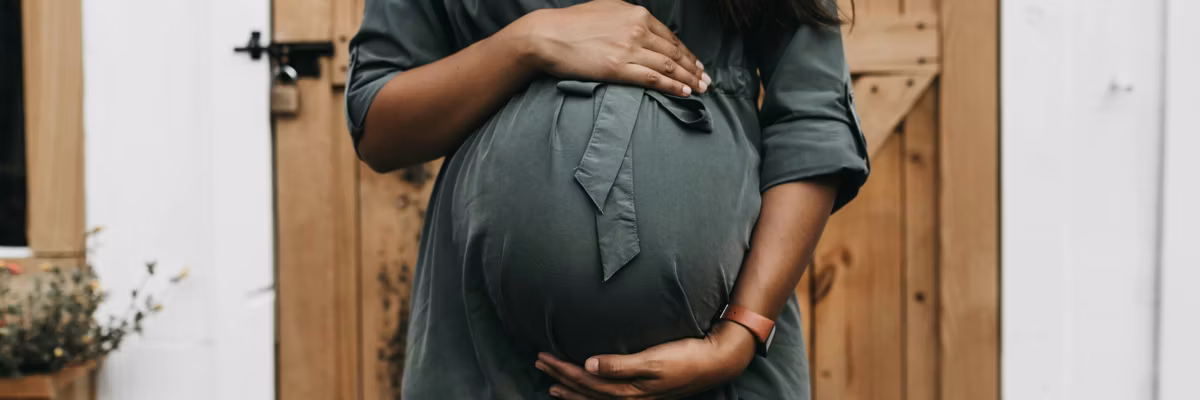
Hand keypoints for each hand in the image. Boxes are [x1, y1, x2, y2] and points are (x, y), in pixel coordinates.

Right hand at [504, 0, 711, 96]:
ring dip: (688, 78)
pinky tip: (684, 92)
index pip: (670, 36)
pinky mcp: (619, 67)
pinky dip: (672, 86)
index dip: (686, 52)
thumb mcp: (605, 10)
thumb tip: (640, 28)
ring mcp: (629, 48)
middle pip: (674, 51)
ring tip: (701, 89)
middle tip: (707, 80)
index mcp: (636, 14)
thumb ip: (626, 18)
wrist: (546, 35)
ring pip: (668, 65)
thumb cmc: (571, 25)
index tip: (696, 63)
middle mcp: (637, 29)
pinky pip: (654, 78)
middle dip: (693, 67)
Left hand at [534, 320, 757, 398]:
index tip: (543, 356)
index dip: (563, 370)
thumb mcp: (653, 360)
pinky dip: (592, 396)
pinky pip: (609, 398)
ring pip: (596, 398)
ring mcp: (638, 398)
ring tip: (552, 386)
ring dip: (572, 390)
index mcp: (629, 391)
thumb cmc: (686, 357)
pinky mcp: (645, 394)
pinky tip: (589, 391)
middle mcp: (631, 398)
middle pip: (587, 391)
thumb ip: (620, 365)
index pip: (586, 381)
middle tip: (539, 364)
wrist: (716, 362)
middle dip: (561, 379)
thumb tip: (588, 365)